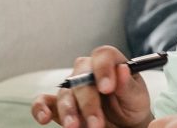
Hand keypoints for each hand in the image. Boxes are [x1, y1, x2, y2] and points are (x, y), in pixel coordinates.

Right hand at [31, 46, 151, 127]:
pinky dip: (40, 108)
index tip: (107, 88)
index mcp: (109, 63)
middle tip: (97, 122)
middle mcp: (88, 72)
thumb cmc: (131, 105)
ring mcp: (72, 88)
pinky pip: (44, 102)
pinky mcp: (59, 104)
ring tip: (75, 127)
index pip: (103, 55)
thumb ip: (128, 85)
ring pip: (65, 93)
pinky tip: (44, 118)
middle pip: (81, 78)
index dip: (104, 69)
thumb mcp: (136, 97)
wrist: (125, 123)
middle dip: (88, 102)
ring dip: (69, 111)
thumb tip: (122, 69)